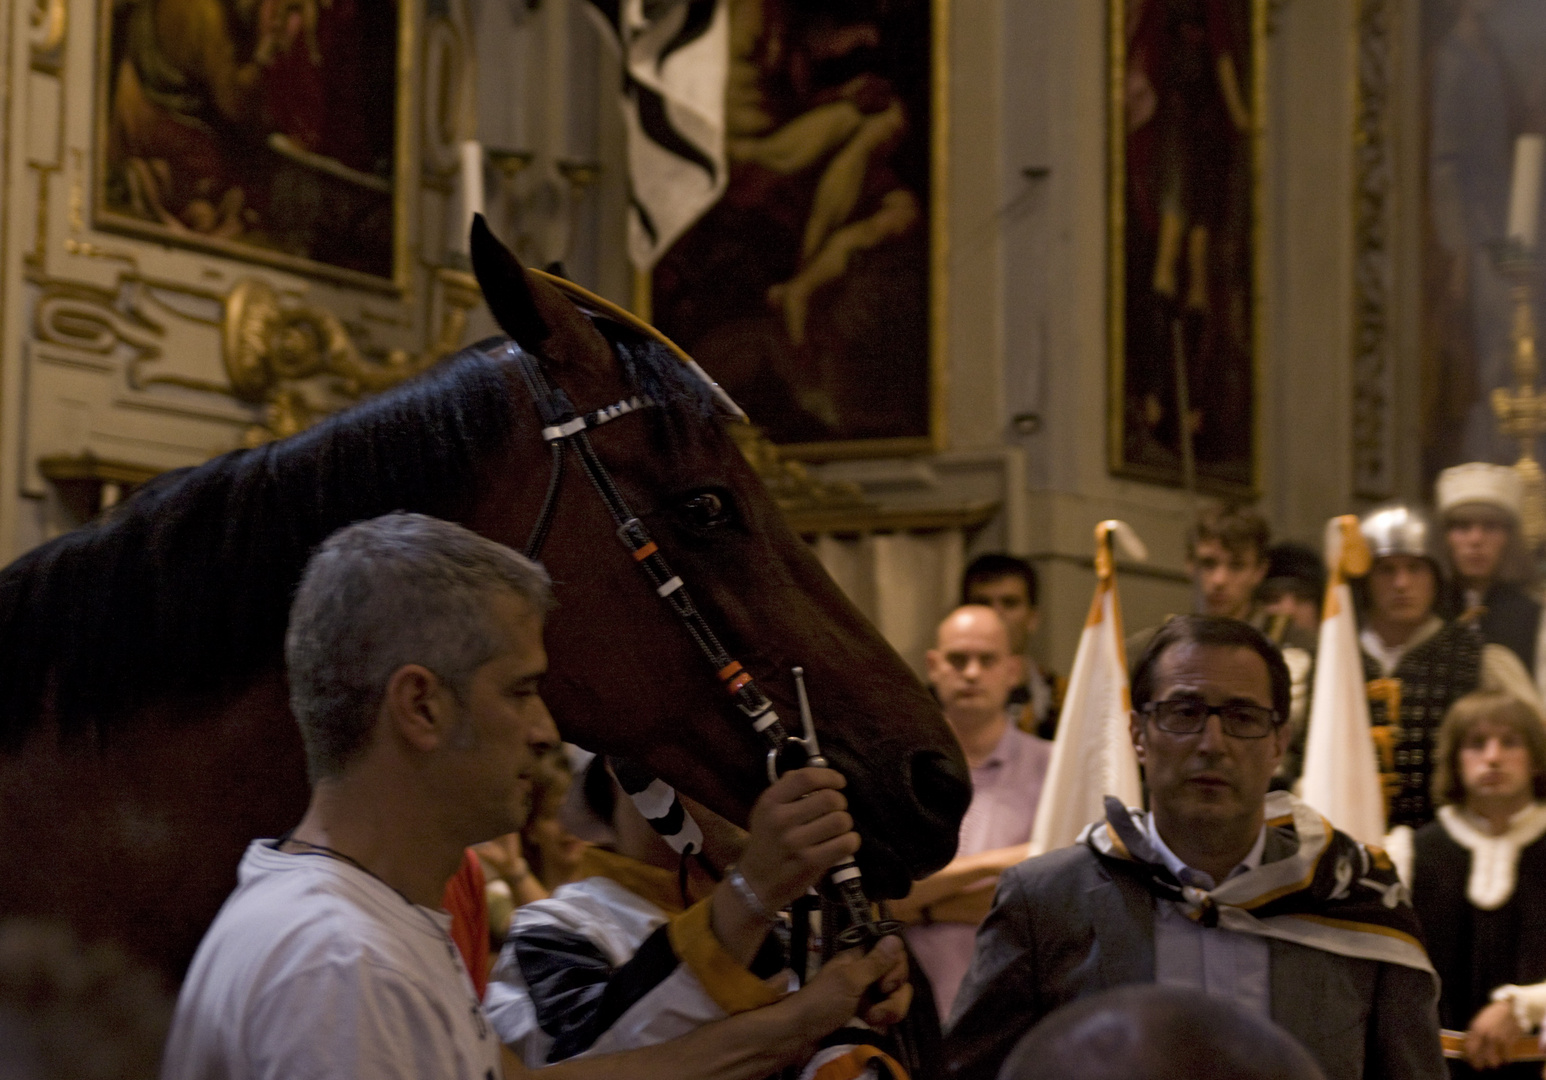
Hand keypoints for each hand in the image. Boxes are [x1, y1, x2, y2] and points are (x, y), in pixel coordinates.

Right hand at [737, 768, 858, 911]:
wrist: (755, 883)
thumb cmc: (766, 842)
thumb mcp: (766, 810)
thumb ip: (788, 789)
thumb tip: (819, 772)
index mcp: (770, 802)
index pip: (806, 777)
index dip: (829, 776)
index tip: (838, 782)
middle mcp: (781, 819)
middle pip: (830, 798)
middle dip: (840, 802)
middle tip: (836, 810)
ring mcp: (796, 843)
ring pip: (841, 820)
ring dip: (845, 823)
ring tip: (837, 829)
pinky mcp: (810, 863)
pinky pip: (846, 843)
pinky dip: (850, 841)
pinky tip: (842, 843)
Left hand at [794, 936, 911, 1036]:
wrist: (800, 1038)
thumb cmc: (820, 1003)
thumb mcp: (848, 980)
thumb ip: (875, 963)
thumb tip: (896, 936)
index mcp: (860, 960)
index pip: (893, 952)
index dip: (896, 966)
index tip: (885, 980)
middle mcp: (868, 976)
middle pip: (900, 978)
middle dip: (894, 993)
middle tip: (877, 999)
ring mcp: (870, 998)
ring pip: (898, 999)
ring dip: (890, 1010)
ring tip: (871, 1020)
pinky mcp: (871, 1019)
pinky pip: (890, 1016)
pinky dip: (884, 1022)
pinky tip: (872, 1027)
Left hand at [1467, 999, 1522, 1070]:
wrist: (1510, 1009)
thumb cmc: (1491, 1016)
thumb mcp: (1477, 1023)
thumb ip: (1472, 1036)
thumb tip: (1467, 1049)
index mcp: (1477, 1030)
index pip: (1470, 1050)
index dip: (1469, 1058)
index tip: (1470, 1062)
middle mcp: (1487, 1036)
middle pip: (1481, 1059)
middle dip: (1479, 1064)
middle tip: (1480, 1065)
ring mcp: (1499, 1040)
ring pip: (1494, 1062)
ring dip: (1492, 1062)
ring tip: (1491, 1061)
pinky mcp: (1510, 1043)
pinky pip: (1506, 1058)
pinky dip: (1504, 1059)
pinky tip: (1502, 1057)